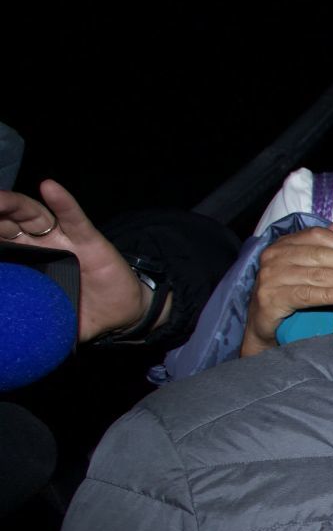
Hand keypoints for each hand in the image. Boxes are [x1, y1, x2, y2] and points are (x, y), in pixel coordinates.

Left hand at [1, 179, 155, 340]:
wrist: (123, 316)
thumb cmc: (81, 314)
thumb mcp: (49, 320)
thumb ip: (30, 323)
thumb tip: (11, 342)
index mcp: (25, 262)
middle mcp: (40, 246)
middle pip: (8, 224)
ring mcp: (63, 240)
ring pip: (33, 215)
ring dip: (14, 204)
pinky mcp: (89, 240)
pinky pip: (74, 218)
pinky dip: (63, 203)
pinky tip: (51, 188)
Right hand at [242, 226, 332, 356]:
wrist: (262, 322)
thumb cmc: (286, 292)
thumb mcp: (301, 266)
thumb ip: (318, 247)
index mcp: (283, 244)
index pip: (316, 235)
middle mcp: (275, 256)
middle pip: (318, 254)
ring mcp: (271, 277)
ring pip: (315, 274)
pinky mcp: (271, 298)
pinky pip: (306, 294)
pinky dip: (328, 294)